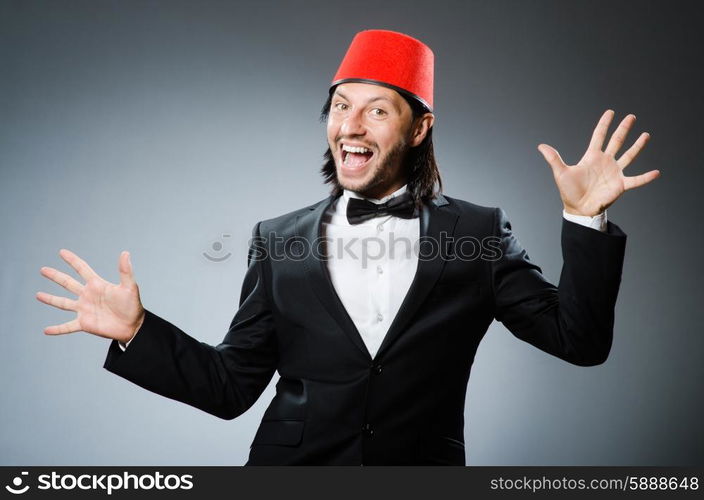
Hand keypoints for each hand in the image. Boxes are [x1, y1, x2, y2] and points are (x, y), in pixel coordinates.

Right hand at [36, 249, 144, 342]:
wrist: (133, 326)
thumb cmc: (133, 305)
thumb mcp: (129, 286)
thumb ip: (125, 271)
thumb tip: (125, 252)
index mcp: (97, 285)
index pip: (82, 269)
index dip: (72, 260)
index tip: (62, 252)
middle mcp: (88, 296)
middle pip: (68, 283)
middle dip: (55, 276)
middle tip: (43, 269)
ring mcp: (84, 310)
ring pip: (63, 303)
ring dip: (50, 299)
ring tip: (38, 295)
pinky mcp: (84, 324)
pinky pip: (67, 327)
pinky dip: (57, 329)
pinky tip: (46, 330)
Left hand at [538, 110, 659, 215]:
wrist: (578, 209)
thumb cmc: (569, 192)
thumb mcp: (560, 173)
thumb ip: (553, 158)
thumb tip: (540, 146)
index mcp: (592, 157)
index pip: (599, 136)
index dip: (604, 124)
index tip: (610, 112)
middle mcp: (605, 162)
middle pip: (616, 141)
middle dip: (623, 129)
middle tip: (631, 117)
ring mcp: (614, 172)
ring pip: (629, 156)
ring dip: (637, 146)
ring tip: (646, 135)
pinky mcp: (620, 185)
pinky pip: (636, 180)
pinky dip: (646, 177)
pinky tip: (656, 172)